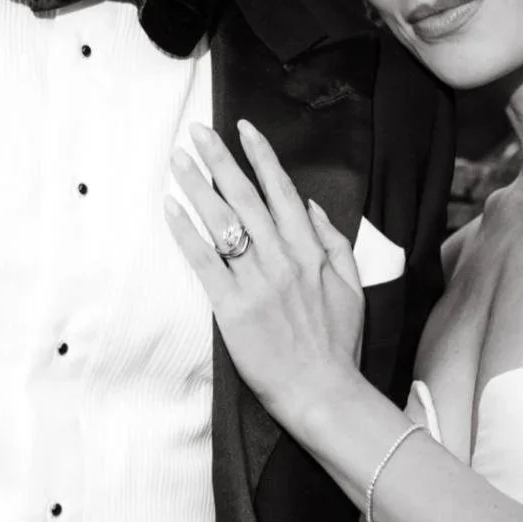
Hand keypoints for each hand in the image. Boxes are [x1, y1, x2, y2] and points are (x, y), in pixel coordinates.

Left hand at [165, 118, 364, 428]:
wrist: (323, 393)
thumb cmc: (337, 343)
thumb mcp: (352, 286)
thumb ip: (333, 242)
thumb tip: (310, 207)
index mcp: (310, 251)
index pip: (281, 191)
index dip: (261, 156)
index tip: (242, 129)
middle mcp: (282, 258)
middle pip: (245, 197)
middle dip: (219, 159)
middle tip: (196, 131)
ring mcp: (256, 282)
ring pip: (222, 222)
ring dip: (197, 185)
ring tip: (177, 158)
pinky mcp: (232, 308)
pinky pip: (204, 261)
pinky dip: (186, 232)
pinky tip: (170, 207)